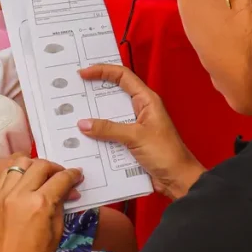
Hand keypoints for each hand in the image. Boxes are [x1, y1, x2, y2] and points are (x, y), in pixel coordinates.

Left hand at [0, 157, 82, 251]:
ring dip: (34, 165)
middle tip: (62, 176)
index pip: (60, 179)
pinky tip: (24, 179)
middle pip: (41, 166)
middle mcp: (21, 193)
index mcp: (40, 204)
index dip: (72, 175)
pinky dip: (17, 171)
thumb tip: (68, 193)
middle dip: (55, 168)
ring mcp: (3, 194)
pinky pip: (5, 174)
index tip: (78, 175)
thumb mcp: (55, 235)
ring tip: (42, 175)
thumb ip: (61, 208)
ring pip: (20, 164)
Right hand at [77, 64, 203, 199]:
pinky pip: (111, 134)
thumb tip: (83, 123)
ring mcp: (135, 126)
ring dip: (95, 116)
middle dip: (94, 92)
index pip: (123, 76)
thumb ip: (109, 129)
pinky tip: (84, 138)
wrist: (178, 180)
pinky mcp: (131, 142)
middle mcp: (140, 110)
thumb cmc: (167, 154)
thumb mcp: (136, 137)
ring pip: (110, 116)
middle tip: (74, 92)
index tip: (83, 73)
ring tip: (74, 115)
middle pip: (114, 94)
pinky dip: (98, 135)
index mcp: (146, 100)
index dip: (103, 71)